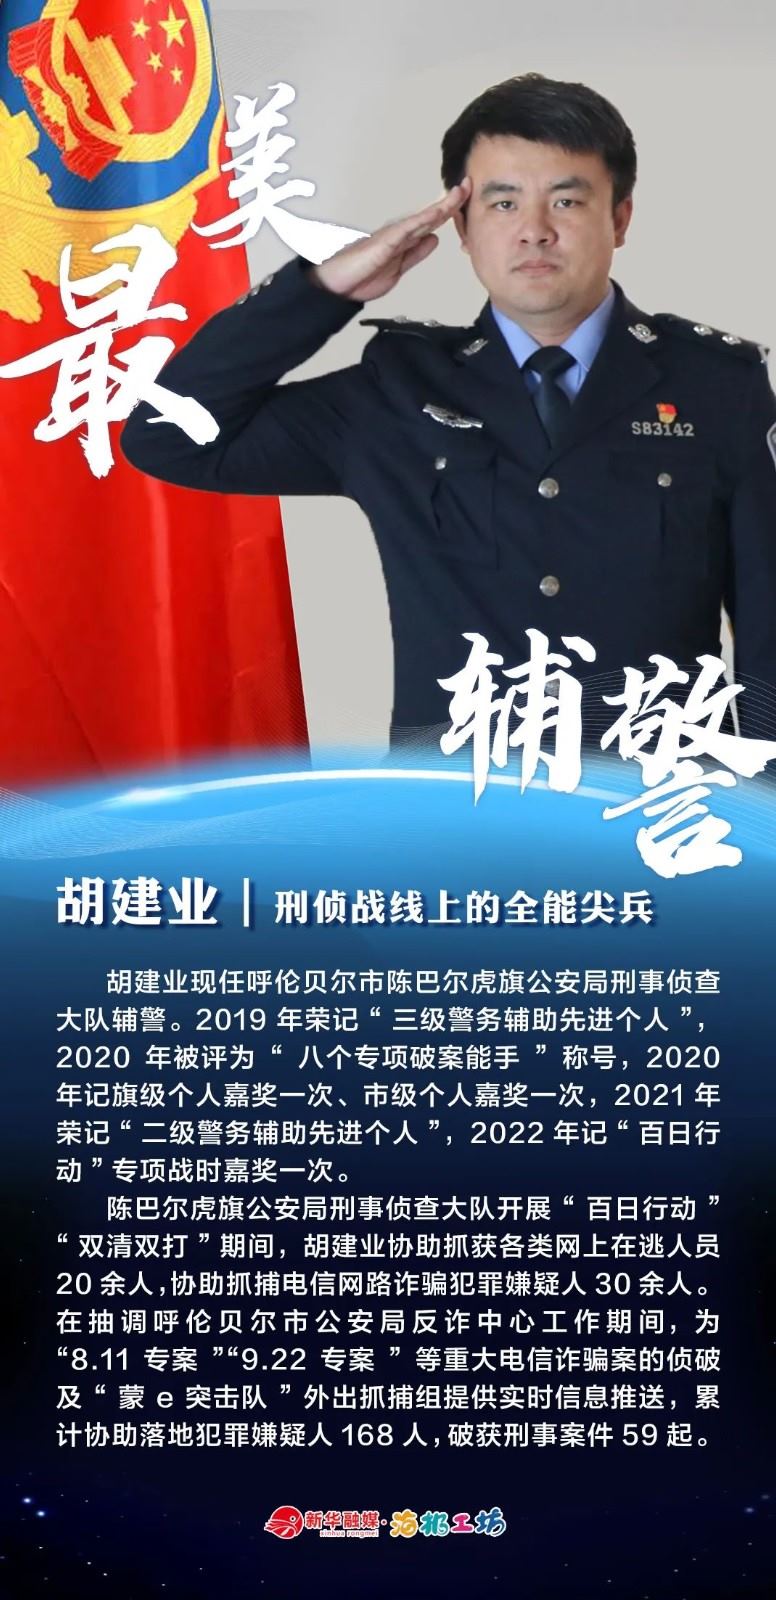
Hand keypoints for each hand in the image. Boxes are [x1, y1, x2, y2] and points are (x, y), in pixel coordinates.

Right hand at [309, 178, 471, 302]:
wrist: (338, 285)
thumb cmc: (362, 277)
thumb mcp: (400, 268)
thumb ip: (416, 253)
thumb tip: (434, 239)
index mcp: (405, 240)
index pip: (432, 223)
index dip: (450, 212)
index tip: (466, 200)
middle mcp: (400, 233)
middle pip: (431, 215)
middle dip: (451, 202)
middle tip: (468, 186)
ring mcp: (393, 236)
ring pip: (423, 218)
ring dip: (442, 206)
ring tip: (459, 193)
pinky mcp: (385, 242)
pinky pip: (408, 229)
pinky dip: (423, 220)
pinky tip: (436, 213)